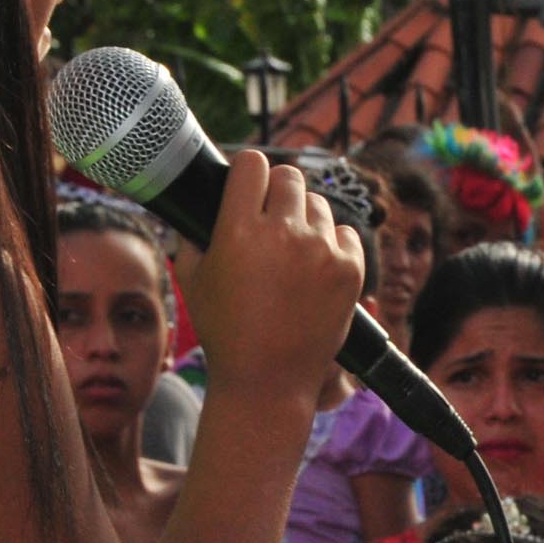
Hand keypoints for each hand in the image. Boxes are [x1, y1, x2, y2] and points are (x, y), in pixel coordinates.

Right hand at [179, 149, 367, 402]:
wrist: (268, 379)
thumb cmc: (225, 331)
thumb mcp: (193, 281)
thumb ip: (192, 238)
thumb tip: (198, 213)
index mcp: (239, 228)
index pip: (252, 163)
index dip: (249, 171)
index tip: (250, 182)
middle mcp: (283, 232)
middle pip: (289, 176)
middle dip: (278, 191)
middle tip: (272, 215)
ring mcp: (321, 250)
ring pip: (318, 204)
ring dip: (306, 218)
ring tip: (294, 249)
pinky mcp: (350, 269)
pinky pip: (346, 233)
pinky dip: (334, 243)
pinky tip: (318, 265)